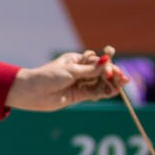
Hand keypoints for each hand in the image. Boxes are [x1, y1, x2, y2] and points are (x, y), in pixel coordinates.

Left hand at [7, 47, 129, 111]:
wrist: (33, 92)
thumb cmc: (48, 77)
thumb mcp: (71, 71)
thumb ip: (90, 70)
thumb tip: (107, 60)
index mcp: (77, 60)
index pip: (96, 60)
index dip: (105, 64)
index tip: (109, 68)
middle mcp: (80, 71)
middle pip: (100, 71)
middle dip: (111, 73)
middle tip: (122, 77)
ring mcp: (80, 83)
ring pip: (100, 82)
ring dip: (111, 83)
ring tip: (122, 83)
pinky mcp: (79, 95)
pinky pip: (95, 92)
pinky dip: (105, 92)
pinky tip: (113, 90)